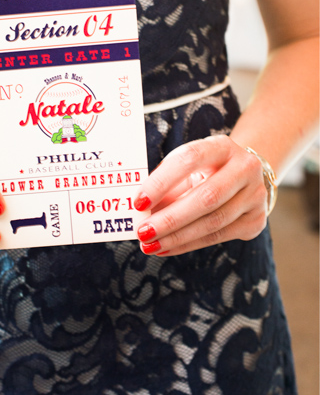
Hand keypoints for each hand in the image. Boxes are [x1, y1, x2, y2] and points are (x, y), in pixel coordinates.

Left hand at [132, 135, 269, 256]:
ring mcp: (255, 195)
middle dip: (170, 218)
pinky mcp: (256, 220)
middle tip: (143, 232)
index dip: (162, 181)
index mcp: (221, 147)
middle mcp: (245, 168)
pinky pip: (219, 236)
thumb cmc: (203, 170)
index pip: (189, 159)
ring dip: (177, 237)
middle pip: (206, 197)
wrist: (244, 175)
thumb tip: (140, 211)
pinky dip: (188, 244)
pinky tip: (166, 248)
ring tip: (150, 244)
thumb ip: (165, 185)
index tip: (138, 202)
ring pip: (213, 221)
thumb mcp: (185, 168)